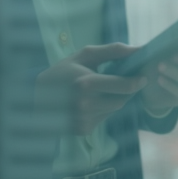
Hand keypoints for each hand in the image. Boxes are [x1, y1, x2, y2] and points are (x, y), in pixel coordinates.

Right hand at [33, 43, 148, 134]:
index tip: (143, 77)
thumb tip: (139, 49)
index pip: (124, 87)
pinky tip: (91, 102)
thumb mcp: (85, 56)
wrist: (34, 96)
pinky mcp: (82, 130)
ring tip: (101, 91)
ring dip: (114, 100)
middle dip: (127, 90)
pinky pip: (104, 118)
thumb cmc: (63, 72)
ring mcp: (83, 120)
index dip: (138, 81)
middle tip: (123, 81)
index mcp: (85, 83)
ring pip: (115, 109)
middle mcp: (85, 105)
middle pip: (122, 99)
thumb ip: (113, 51)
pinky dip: (104, 109)